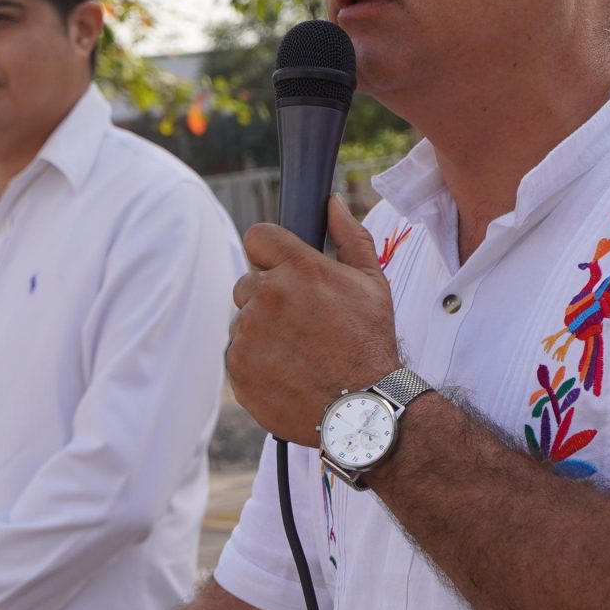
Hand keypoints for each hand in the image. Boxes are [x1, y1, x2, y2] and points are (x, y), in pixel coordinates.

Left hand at [226, 195, 400, 444]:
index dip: (270, 254)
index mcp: (297, 267)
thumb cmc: (370, 342)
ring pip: (243, 321)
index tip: (283, 272)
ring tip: (299, 353)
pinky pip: (237, 354)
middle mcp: (266, 295)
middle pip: (247, 283)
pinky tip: (287, 372)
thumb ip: (349, 236)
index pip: (258, 237)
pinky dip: (256, 362)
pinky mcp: (237, 367)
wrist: (361, 407)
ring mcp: (248, 333)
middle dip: (269, 299)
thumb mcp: (372, 282)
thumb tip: (329, 202)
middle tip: (301, 324)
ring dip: (262, 332)